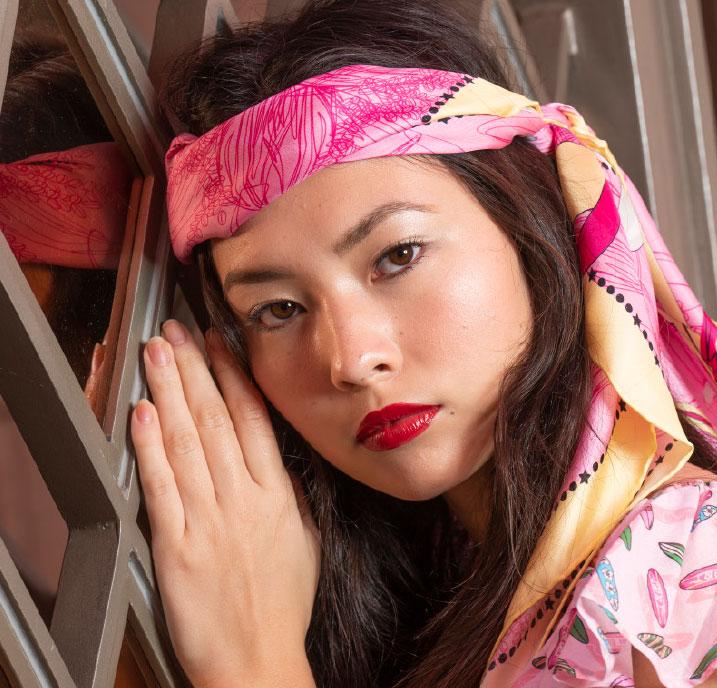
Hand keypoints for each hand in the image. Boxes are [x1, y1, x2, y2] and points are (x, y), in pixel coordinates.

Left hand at [131, 320, 319, 687]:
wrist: (259, 659)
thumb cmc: (281, 608)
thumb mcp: (304, 543)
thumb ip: (288, 499)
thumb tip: (277, 463)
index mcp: (278, 497)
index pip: (254, 421)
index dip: (234, 376)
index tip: (220, 342)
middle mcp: (245, 501)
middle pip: (216, 420)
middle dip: (196, 369)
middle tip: (179, 330)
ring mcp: (211, 521)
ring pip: (188, 443)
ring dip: (170, 392)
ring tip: (158, 354)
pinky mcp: (179, 547)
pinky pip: (163, 487)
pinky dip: (151, 447)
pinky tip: (143, 415)